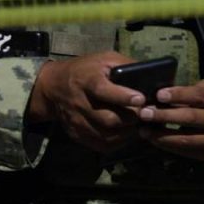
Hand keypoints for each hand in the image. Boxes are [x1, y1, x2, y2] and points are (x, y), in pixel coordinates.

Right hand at [28, 51, 145, 152]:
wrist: (54, 87)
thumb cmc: (86, 69)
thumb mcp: (104, 59)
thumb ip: (125, 64)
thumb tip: (149, 73)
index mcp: (88, 80)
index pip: (103, 91)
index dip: (123, 96)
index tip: (141, 99)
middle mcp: (80, 103)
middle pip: (107, 119)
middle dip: (131, 118)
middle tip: (147, 114)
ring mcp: (77, 121)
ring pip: (106, 135)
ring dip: (127, 132)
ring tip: (141, 124)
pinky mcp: (77, 134)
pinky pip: (100, 144)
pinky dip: (118, 142)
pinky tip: (128, 133)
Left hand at [137, 79, 203, 162]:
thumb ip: (196, 92)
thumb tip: (166, 96)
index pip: (199, 96)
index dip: (178, 95)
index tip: (159, 95)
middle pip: (190, 118)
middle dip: (164, 116)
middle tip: (144, 114)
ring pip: (186, 140)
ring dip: (161, 136)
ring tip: (144, 131)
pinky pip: (188, 152)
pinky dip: (170, 146)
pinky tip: (157, 140)